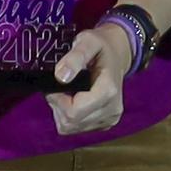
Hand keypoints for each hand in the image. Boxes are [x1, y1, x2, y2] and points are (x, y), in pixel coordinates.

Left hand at [47, 9, 149, 139]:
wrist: (117, 54)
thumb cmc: (100, 46)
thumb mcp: (87, 41)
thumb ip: (74, 58)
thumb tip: (60, 77)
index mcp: (108, 91)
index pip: (73, 112)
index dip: (57, 100)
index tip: (53, 84)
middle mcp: (112, 109)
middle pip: (71, 122)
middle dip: (57, 106)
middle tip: (58, 86)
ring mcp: (110, 119)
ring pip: (72, 128)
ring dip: (62, 112)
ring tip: (66, 91)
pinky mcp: (106, 124)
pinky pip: (78, 128)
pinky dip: (70, 116)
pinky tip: (73, 99)